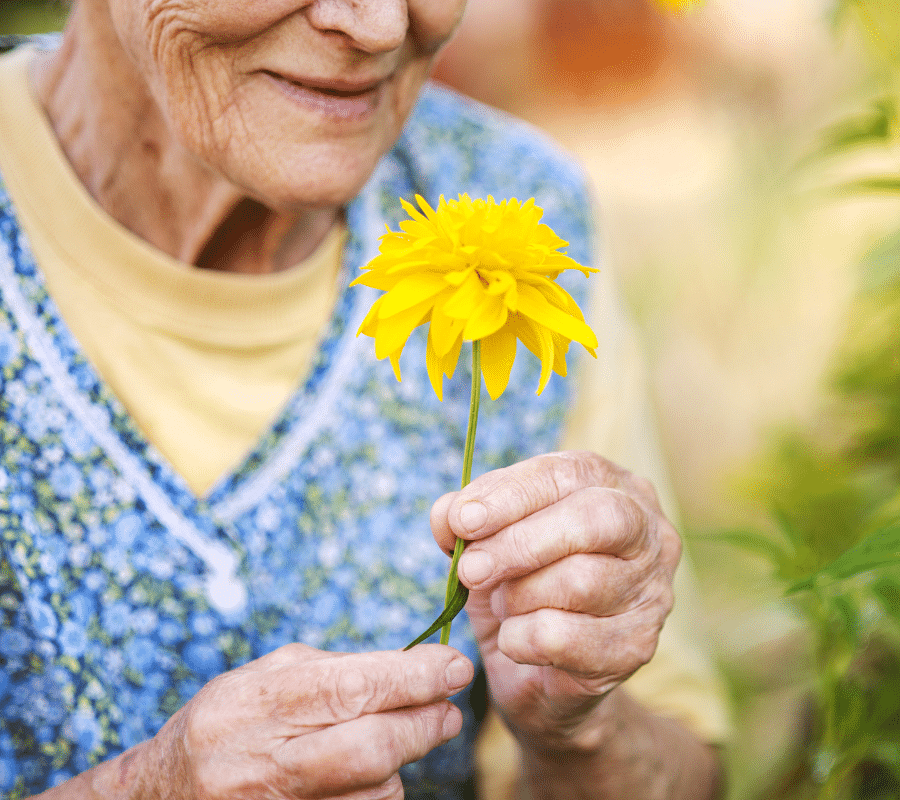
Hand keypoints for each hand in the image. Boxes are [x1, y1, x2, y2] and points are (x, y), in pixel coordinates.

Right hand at [132, 644, 472, 798]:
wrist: (161, 797)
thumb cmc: (226, 724)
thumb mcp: (263, 678)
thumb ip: (331, 669)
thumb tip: (411, 665)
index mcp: (254, 704)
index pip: (351, 687)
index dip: (414, 676)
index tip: (455, 667)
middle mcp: (259, 763)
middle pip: (370, 747)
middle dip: (425, 725)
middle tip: (449, 711)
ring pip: (374, 792)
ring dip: (400, 766)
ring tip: (394, 743)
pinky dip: (377, 795)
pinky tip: (367, 778)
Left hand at [430, 451, 680, 751]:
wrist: (540, 672)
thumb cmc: (519, 585)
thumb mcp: (487, 541)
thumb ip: (465, 517)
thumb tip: (448, 514)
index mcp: (611, 486)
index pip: (568, 473)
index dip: (511, 494)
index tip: (463, 520)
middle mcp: (647, 532)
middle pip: (592, 520)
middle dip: (521, 543)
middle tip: (471, 569)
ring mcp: (652, 590)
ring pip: (581, 581)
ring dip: (520, 596)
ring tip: (502, 605)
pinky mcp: (638, 647)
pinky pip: (568, 638)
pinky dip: (523, 639)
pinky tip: (513, 640)